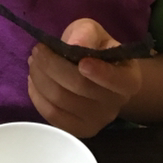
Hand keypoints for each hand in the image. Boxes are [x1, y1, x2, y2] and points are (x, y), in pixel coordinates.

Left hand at [27, 18, 142, 137]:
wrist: (95, 74)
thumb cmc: (95, 49)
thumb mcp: (93, 32)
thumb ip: (86, 34)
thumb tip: (75, 43)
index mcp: (129, 79)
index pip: (119, 81)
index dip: (101, 73)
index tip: (82, 62)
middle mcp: (116, 104)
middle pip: (80, 87)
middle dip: (52, 65)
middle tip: (38, 50)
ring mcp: (98, 121)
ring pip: (61, 100)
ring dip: (40, 78)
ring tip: (34, 62)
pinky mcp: (78, 130)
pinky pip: (52, 115)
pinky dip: (37, 95)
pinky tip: (33, 81)